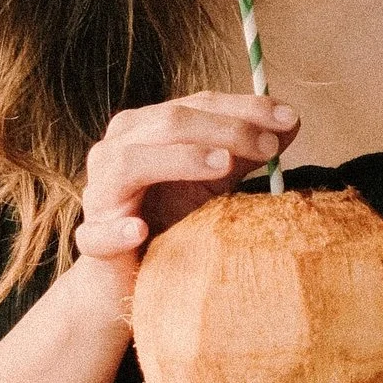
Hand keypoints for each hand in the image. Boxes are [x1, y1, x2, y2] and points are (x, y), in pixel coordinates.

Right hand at [71, 91, 300, 306]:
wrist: (129, 278)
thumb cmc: (172, 219)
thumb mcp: (214, 179)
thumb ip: (245, 149)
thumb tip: (291, 120)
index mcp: (144, 128)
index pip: (196, 104)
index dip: (244, 107)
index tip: (290, 119)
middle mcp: (115, 149)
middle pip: (168, 123)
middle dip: (225, 129)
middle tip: (271, 145)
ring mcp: (99, 193)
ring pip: (131, 162)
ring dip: (179, 160)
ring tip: (223, 165)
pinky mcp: (91, 239)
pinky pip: (97, 233)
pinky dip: (117, 231)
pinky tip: (140, 231)